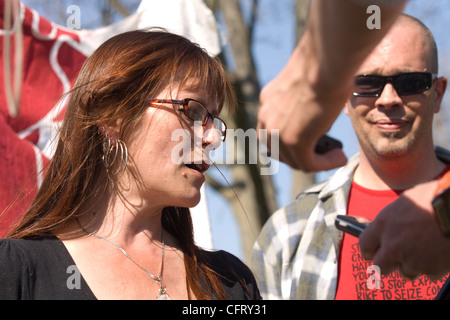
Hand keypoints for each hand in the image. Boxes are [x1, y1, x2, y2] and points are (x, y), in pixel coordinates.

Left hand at [257, 33, 347, 171]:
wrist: (326, 62)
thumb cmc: (325, 64)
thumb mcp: (308, 84)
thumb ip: (304, 101)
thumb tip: (317, 116)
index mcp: (268, 100)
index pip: (271, 132)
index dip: (290, 143)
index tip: (312, 142)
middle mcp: (266, 116)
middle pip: (278, 150)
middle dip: (301, 155)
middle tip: (323, 154)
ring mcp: (276, 130)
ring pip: (294, 160)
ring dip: (317, 161)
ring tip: (336, 155)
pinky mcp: (292, 141)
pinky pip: (308, 164)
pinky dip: (326, 164)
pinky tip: (339, 157)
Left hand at [359, 180, 449, 278]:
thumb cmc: (435, 198)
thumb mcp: (407, 202)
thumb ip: (395, 219)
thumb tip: (391, 227)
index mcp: (384, 224)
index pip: (365, 244)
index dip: (369, 250)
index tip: (372, 253)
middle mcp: (393, 245)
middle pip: (379, 266)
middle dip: (386, 264)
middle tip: (394, 261)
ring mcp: (411, 260)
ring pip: (405, 272)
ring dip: (412, 266)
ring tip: (423, 252)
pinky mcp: (430, 270)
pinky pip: (428, 273)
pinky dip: (433, 266)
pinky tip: (439, 252)